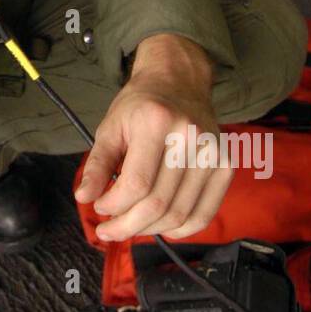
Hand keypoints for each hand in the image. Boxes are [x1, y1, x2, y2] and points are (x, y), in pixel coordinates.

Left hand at [74, 40, 230, 240]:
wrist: (180, 81)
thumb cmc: (140, 105)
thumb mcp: (110, 126)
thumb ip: (97, 163)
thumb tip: (84, 198)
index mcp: (157, 122)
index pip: (136, 183)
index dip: (113, 205)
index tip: (98, 206)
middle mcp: (190, 138)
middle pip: (158, 204)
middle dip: (127, 226)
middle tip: (109, 230)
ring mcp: (213, 154)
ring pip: (179, 214)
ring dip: (149, 230)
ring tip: (130, 225)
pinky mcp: (225, 166)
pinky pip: (204, 214)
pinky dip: (180, 230)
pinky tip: (159, 227)